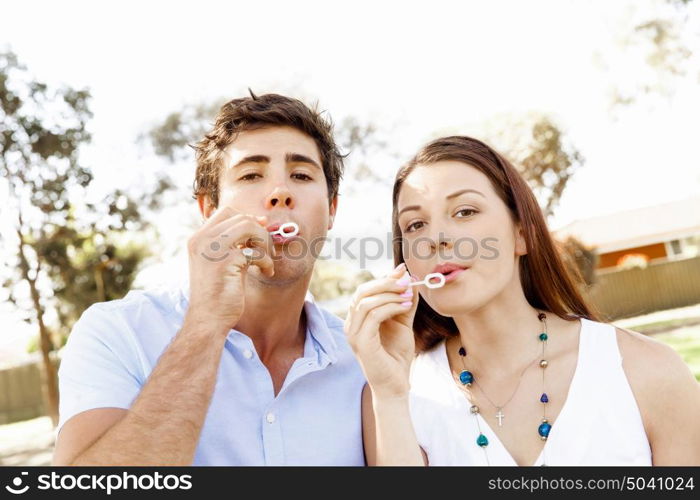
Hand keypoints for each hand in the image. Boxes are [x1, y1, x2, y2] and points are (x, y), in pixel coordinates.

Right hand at [185, 206, 275, 334]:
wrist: (207, 319)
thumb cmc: (217, 293)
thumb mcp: (219, 262)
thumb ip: (232, 243)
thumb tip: (258, 220)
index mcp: (198, 238)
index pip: (226, 211)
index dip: (248, 218)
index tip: (261, 230)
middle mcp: (202, 240)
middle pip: (241, 217)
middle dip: (260, 232)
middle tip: (267, 250)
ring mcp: (213, 249)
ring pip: (249, 226)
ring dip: (265, 242)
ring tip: (267, 260)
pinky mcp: (226, 262)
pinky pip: (256, 252)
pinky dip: (266, 261)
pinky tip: (266, 272)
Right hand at [344, 263, 418, 398]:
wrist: (396, 385)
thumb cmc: (396, 356)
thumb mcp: (402, 323)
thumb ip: (404, 302)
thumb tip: (408, 277)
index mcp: (357, 319)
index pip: (365, 290)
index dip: (384, 278)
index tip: (404, 271)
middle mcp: (350, 324)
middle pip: (362, 292)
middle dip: (386, 283)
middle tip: (407, 281)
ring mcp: (353, 334)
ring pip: (366, 302)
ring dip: (390, 294)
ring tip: (408, 295)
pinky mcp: (360, 342)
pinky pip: (373, 315)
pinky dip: (390, 306)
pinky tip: (405, 306)